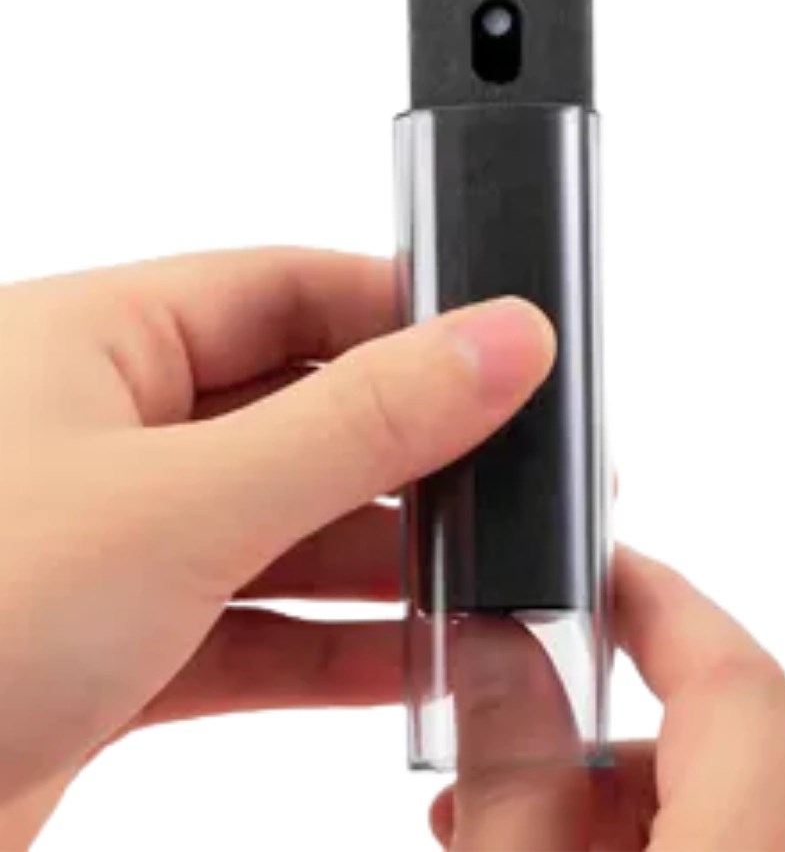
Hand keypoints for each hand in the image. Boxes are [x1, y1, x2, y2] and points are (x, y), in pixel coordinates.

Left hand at [0, 248, 553, 846]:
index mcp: (96, 338)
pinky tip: (418, 662)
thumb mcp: (181, 505)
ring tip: (496, 579)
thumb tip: (497, 342)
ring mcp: (108, 544)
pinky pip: (253, 629)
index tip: (510, 346)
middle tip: (525, 477)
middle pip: (302, 408)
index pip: (292, 286)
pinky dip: (336, 648)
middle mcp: (102, 429)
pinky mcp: (110, 650)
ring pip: (285, 526)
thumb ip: (358, 422)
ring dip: (387, 561)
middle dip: (413, 450)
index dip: (407, 310)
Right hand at [430, 547, 784, 851]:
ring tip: (491, 828)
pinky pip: (723, 850)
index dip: (660, 599)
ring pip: (717, 809)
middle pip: (715, 750)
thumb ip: (514, 782)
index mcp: (756, 848)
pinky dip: (647, 843)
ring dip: (609, 802)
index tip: (587, 559)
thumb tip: (502, 647)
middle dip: (595, 730)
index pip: (736, 677)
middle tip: (492, 729)